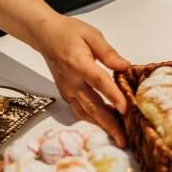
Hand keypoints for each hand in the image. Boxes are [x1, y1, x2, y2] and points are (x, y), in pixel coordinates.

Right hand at [35, 14, 130, 146]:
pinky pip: (79, 111)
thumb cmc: (69, 32)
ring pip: (85, 113)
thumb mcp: (92, 35)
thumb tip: (125, 66)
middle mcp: (72, 81)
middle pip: (93, 106)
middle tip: (123, 139)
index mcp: (79, 63)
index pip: (99, 82)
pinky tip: (104, 123)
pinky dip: (92, 120)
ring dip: (101, 125)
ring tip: (118, 136)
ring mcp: (67, 90)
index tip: (126, 109)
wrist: (45, 35)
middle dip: (109, 124)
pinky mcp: (65, 94)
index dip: (113, 95)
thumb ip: (108, 52)